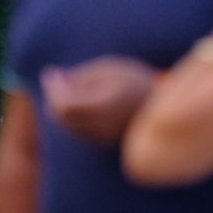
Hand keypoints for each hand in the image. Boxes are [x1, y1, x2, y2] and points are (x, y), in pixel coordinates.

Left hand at [41, 57, 158, 144]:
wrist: (162, 108)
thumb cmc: (135, 82)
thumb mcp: (110, 69)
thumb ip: (81, 75)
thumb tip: (53, 77)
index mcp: (102, 106)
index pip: (64, 104)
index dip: (52, 89)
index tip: (51, 72)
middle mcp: (100, 126)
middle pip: (61, 117)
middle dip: (54, 97)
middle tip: (57, 79)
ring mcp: (101, 137)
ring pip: (67, 125)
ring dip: (62, 107)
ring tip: (71, 87)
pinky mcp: (102, 143)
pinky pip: (77, 130)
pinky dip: (72, 116)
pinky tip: (81, 101)